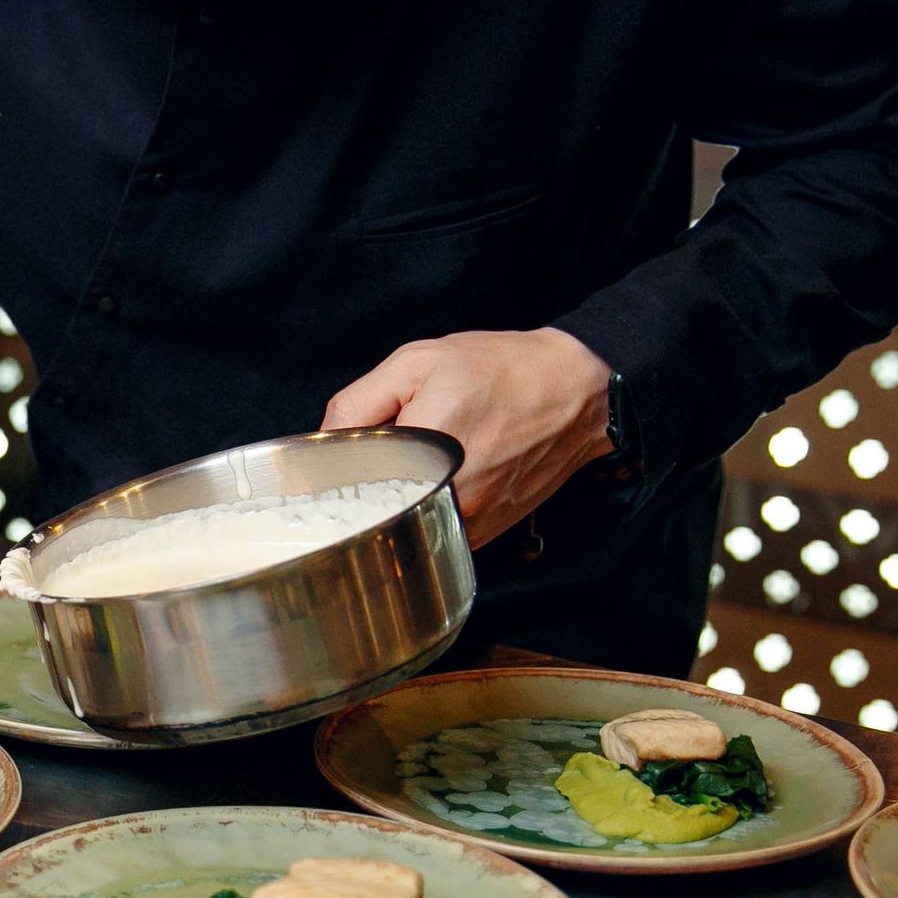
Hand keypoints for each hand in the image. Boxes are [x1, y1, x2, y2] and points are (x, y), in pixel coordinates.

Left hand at [321, 328, 613, 546]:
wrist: (574, 391)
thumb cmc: (499, 370)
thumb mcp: (416, 363)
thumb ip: (358, 402)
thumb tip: (323, 440)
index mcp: (426, 448)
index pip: (349, 480)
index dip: (337, 468)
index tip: (342, 454)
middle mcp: (450, 494)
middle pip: (373, 506)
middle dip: (365, 483)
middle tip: (383, 452)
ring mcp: (468, 521)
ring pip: (402, 521)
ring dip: (396, 498)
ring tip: (419, 460)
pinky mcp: (482, 535)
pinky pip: (432, 529)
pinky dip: (424, 508)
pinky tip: (438, 477)